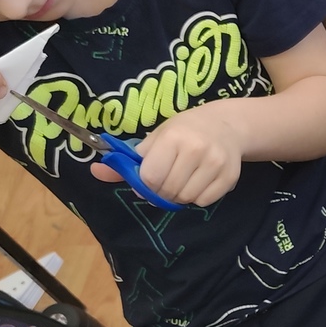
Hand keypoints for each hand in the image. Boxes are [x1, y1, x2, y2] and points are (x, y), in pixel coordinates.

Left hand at [94, 101, 244, 205]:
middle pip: (168, 190)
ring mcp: (215, 163)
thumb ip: (127, 160)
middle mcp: (196, 149)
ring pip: (186, 198)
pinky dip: (197, 197)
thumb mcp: (155, 139)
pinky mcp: (229, 177)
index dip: (145, 183)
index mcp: (173, 137)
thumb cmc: (184, 132)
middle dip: (162, 192)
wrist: (226, 126)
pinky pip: (204, 201)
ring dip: (179, 196)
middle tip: (166, 180)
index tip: (150, 177)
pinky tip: (198, 181)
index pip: (150, 177)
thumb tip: (95, 172)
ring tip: (182, 180)